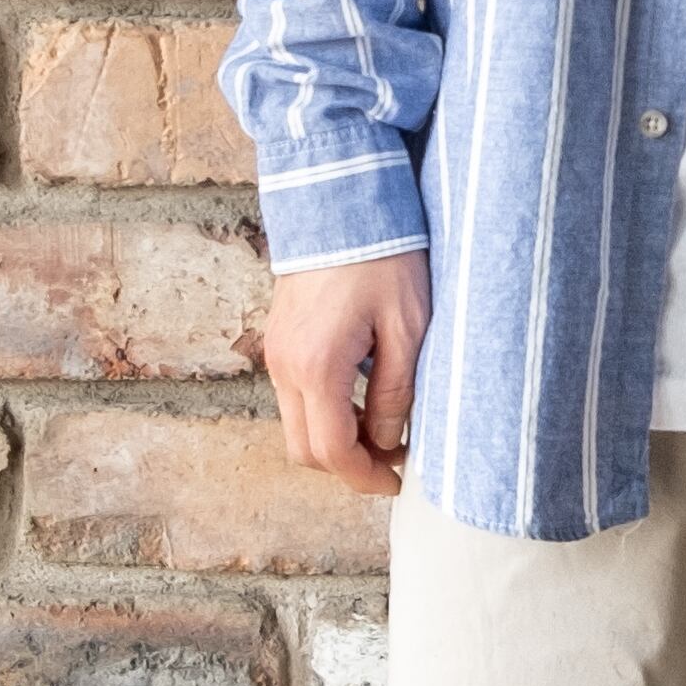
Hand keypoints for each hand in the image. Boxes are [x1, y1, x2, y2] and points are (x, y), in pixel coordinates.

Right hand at [262, 251, 430, 497]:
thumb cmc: (383, 258)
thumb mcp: (408, 328)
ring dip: (336, 439)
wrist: (341, 202)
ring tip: (385, 427)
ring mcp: (277, 353)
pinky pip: (294, 397)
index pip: (332, 451)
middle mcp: (286, 366)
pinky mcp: (280, 341)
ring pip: (297, 426)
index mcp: (318, 367)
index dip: (364, 478)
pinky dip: (324, 414)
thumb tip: (388, 441)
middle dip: (347, 466)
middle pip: (305, 450)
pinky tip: (363, 399)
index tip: (396, 482)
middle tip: (394, 460)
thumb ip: (396, 392)